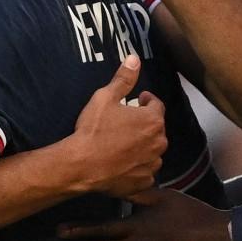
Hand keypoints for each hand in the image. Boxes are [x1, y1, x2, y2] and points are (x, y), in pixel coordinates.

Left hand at [57, 189, 229, 240]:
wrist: (209, 233)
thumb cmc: (187, 213)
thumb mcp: (161, 196)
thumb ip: (138, 192)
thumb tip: (119, 183)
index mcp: (135, 227)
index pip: (102, 230)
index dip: (80, 230)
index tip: (60, 231)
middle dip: (83, 240)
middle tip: (62, 236)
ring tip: (80, 238)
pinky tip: (113, 240)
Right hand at [65, 54, 167, 197]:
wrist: (82, 165)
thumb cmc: (94, 129)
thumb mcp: (105, 98)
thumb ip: (123, 79)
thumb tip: (135, 58)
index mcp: (152, 121)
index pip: (157, 105)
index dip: (146, 100)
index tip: (137, 100)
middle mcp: (159, 143)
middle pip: (156, 129)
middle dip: (144, 124)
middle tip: (125, 123)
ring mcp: (152, 164)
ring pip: (152, 151)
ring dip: (143, 146)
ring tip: (124, 144)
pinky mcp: (144, 182)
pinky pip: (146, 171)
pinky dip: (138, 167)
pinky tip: (123, 164)